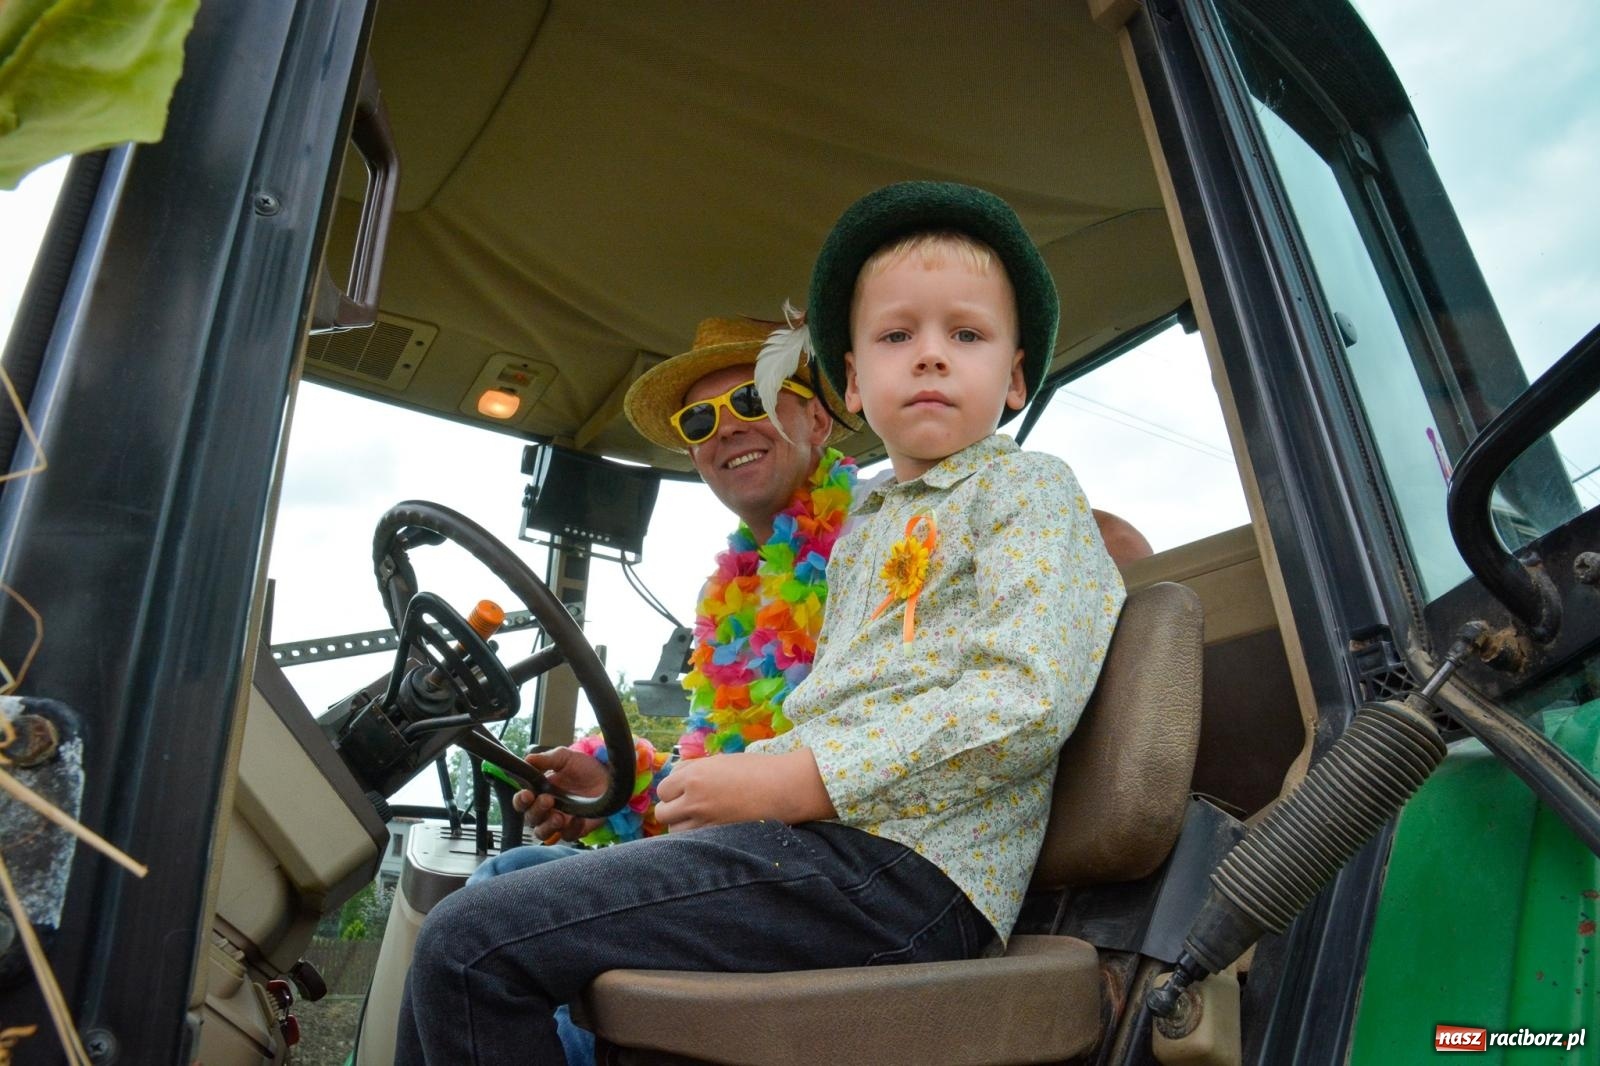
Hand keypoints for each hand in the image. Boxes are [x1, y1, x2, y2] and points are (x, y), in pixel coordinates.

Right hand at [513, 747, 608, 842]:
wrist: (608, 776)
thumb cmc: (583, 767)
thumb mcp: (565, 758)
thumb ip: (546, 759)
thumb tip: (527, 760)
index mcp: (539, 792)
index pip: (522, 802)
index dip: (520, 801)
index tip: (526, 795)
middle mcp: (546, 810)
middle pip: (531, 819)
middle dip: (536, 811)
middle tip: (547, 800)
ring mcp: (560, 821)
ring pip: (543, 833)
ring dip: (548, 826)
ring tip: (558, 817)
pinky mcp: (576, 829)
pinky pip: (568, 835)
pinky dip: (571, 829)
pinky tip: (577, 818)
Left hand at [655, 749, 834, 830]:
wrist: (784, 788)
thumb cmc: (756, 769)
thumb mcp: (721, 760)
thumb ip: (694, 768)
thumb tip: (675, 775)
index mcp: (694, 776)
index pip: (663, 790)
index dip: (672, 791)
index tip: (682, 792)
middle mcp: (694, 800)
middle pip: (663, 813)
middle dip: (672, 810)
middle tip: (688, 808)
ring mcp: (705, 822)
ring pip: (675, 831)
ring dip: (682, 826)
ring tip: (700, 821)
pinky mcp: (718, 838)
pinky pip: (693, 843)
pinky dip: (695, 839)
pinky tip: (709, 831)